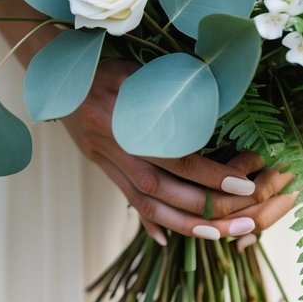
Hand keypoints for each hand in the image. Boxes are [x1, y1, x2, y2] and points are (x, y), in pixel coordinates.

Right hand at [62, 59, 296, 244]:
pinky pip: (125, 196)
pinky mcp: (99, 164)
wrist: (58, 69)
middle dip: (205, 208)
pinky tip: (166, 240)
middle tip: (243, 221)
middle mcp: (113, 144)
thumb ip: (173, 88)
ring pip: (143, 202)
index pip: (175, 154)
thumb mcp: (141, 69)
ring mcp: (103, 157)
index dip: (209, 174)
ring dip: (183, 223)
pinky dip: (148, 220)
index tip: (243, 184)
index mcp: (124, 117)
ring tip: (218, 235)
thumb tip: (216, 105)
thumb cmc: (107, 61)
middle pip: (161, 188)